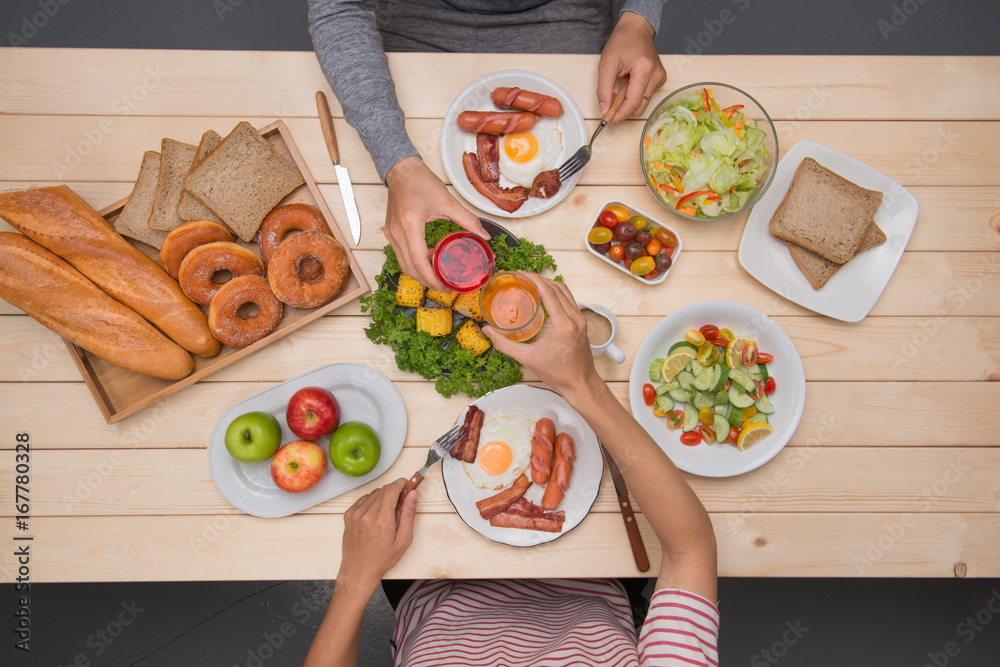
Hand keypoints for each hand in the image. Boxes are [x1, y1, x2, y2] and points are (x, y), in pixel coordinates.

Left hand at [337, 478, 416, 592]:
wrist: (359, 570)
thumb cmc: (381, 558)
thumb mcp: (403, 540)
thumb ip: (408, 514)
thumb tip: (413, 495)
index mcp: (381, 520)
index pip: (392, 489)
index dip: (401, 483)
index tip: (407, 484)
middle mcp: (366, 514)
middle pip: (383, 489)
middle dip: (394, 492)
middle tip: (400, 505)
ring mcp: (355, 514)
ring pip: (373, 493)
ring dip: (383, 498)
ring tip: (386, 515)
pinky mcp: (348, 515)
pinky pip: (363, 500)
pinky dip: (372, 503)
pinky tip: (375, 516)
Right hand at [384, 156, 488, 290]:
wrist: (401, 170)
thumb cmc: (421, 182)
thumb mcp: (448, 201)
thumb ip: (468, 220)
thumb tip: (485, 236)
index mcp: (410, 225)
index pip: (418, 262)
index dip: (432, 279)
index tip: (445, 286)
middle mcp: (396, 233)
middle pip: (409, 268)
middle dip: (426, 281)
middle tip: (444, 286)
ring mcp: (390, 234)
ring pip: (403, 264)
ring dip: (419, 273)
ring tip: (438, 276)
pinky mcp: (390, 233)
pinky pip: (401, 255)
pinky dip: (414, 262)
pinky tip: (429, 258)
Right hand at [482, 275, 600, 398]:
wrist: (580, 384)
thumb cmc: (559, 375)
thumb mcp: (528, 359)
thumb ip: (505, 344)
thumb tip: (488, 332)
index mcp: (564, 325)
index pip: (549, 292)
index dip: (534, 279)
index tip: (520, 273)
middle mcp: (575, 319)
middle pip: (558, 288)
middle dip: (539, 278)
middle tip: (522, 277)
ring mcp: (581, 320)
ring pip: (566, 292)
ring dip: (549, 284)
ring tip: (531, 283)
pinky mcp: (582, 323)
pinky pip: (569, 301)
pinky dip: (557, 293)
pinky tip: (544, 297)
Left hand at [597, 11, 666, 122]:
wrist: (636, 28)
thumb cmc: (621, 42)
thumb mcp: (606, 65)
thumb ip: (603, 89)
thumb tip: (604, 109)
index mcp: (644, 70)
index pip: (633, 102)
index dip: (620, 114)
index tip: (609, 119)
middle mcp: (656, 75)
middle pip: (640, 106)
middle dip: (623, 110)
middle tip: (609, 106)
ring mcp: (660, 77)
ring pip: (643, 102)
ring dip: (628, 101)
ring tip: (619, 87)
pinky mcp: (660, 79)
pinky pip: (646, 95)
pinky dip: (635, 95)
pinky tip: (629, 83)